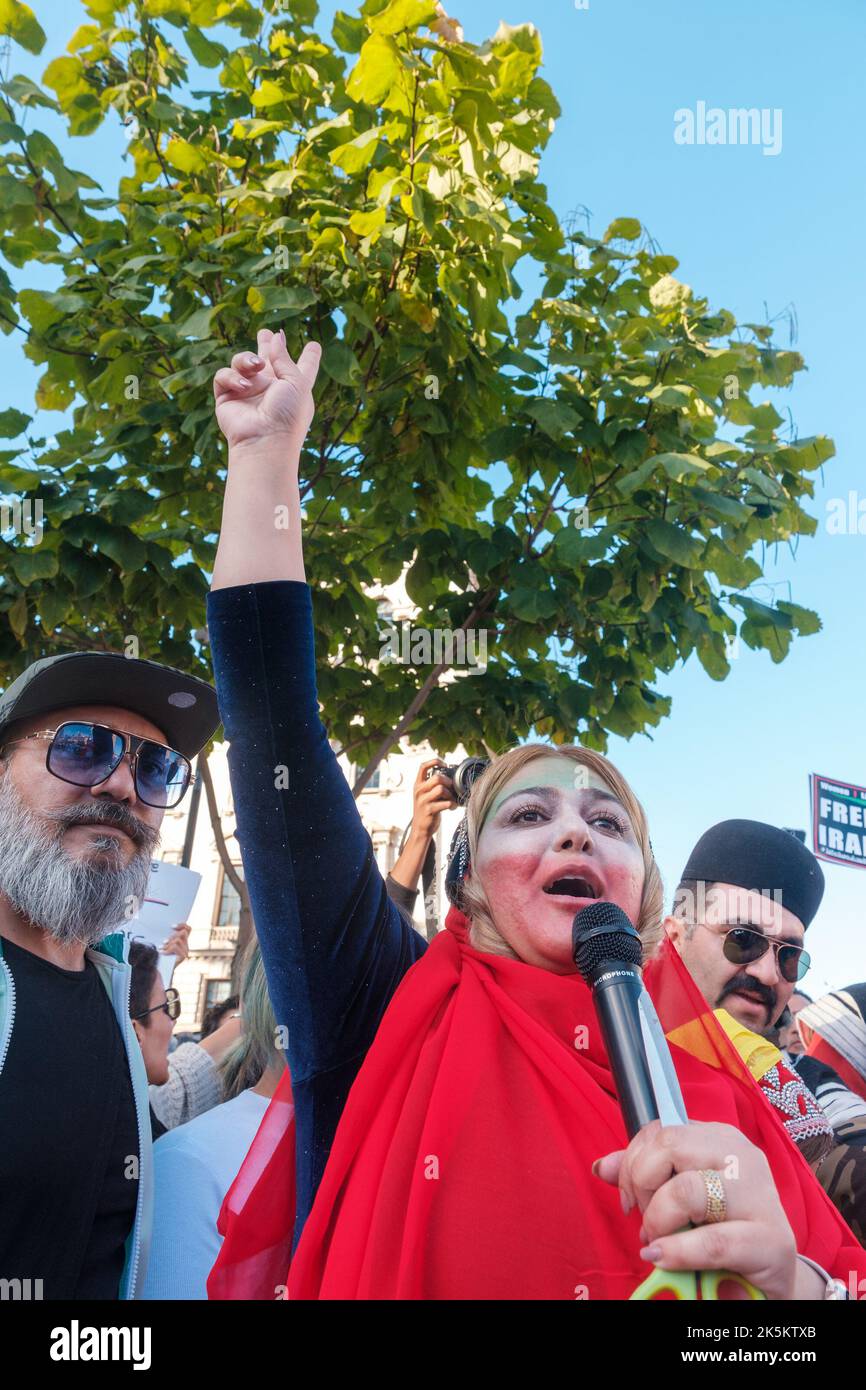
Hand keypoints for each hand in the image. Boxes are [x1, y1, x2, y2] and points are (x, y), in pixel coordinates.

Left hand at [161, 922, 190, 963]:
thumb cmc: (161, 958)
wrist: (161, 972)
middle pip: (183, 933)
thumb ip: (168, 938)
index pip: (188, 929)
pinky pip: (175, 947)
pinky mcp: (183, 956)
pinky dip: (167, 949)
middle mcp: (186, 946)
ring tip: (161, 949)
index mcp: (183, 942)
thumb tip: (168, 928)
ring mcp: (186, 951)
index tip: (172, 926)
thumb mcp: (165, 945)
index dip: (182, 925)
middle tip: (164, 942)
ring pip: (178, 940)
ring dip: (168, 944)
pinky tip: (162, 953)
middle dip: (172, 936)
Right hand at [213, 327, 321, 454]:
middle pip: (268, 361)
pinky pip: (224, 376)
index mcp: (293, 386)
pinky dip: (232, 377)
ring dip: (246, 359)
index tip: (315, 346)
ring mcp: (248, 392)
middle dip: (266, 346)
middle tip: (266, 333)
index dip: (309, 357)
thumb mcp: (296, 383)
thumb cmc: (288, 415)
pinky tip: (243, 387)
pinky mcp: (227, 398)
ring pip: (242, 361)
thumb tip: (277, 337)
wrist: (265, 439)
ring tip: (257, 366)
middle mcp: (271, 388)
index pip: (303, 368)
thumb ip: (285, 358)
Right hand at [412, 759, 458, 839]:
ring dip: (451, 795)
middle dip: (448, 782)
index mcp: (418, 785)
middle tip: (451, 788)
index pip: (423, 766)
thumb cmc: (426, 809)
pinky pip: (446, 803)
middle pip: (437, 778)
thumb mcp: (425, 795)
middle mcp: (419, 791)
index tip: (444, 765)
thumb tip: (450, 777)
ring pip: (441, 789)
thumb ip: (433, 785)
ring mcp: (423, 800)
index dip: (435, 761)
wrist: (420, 828)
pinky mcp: (429, 810)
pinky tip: (452, 807)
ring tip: (452, 800)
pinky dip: (452, 804)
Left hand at [594, 1120, 798, 1299]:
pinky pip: (712, 1241)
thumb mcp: (680, 1199)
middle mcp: (741, 1156)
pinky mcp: (772, 1241)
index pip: (660, 1130)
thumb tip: (601, 1166)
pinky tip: (664, 1257)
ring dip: (659, 1222)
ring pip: (686, 1190)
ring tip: (659, 1243)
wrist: (769, 1280)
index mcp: (719, 1139)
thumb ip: (643, 1179)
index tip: (630, 1198)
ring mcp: (760, 1196)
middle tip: (645, 1221)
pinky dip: (680, 1252)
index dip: (632, 1163)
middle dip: (642, 1185)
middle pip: (669, 1146)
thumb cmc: (721, 1231)